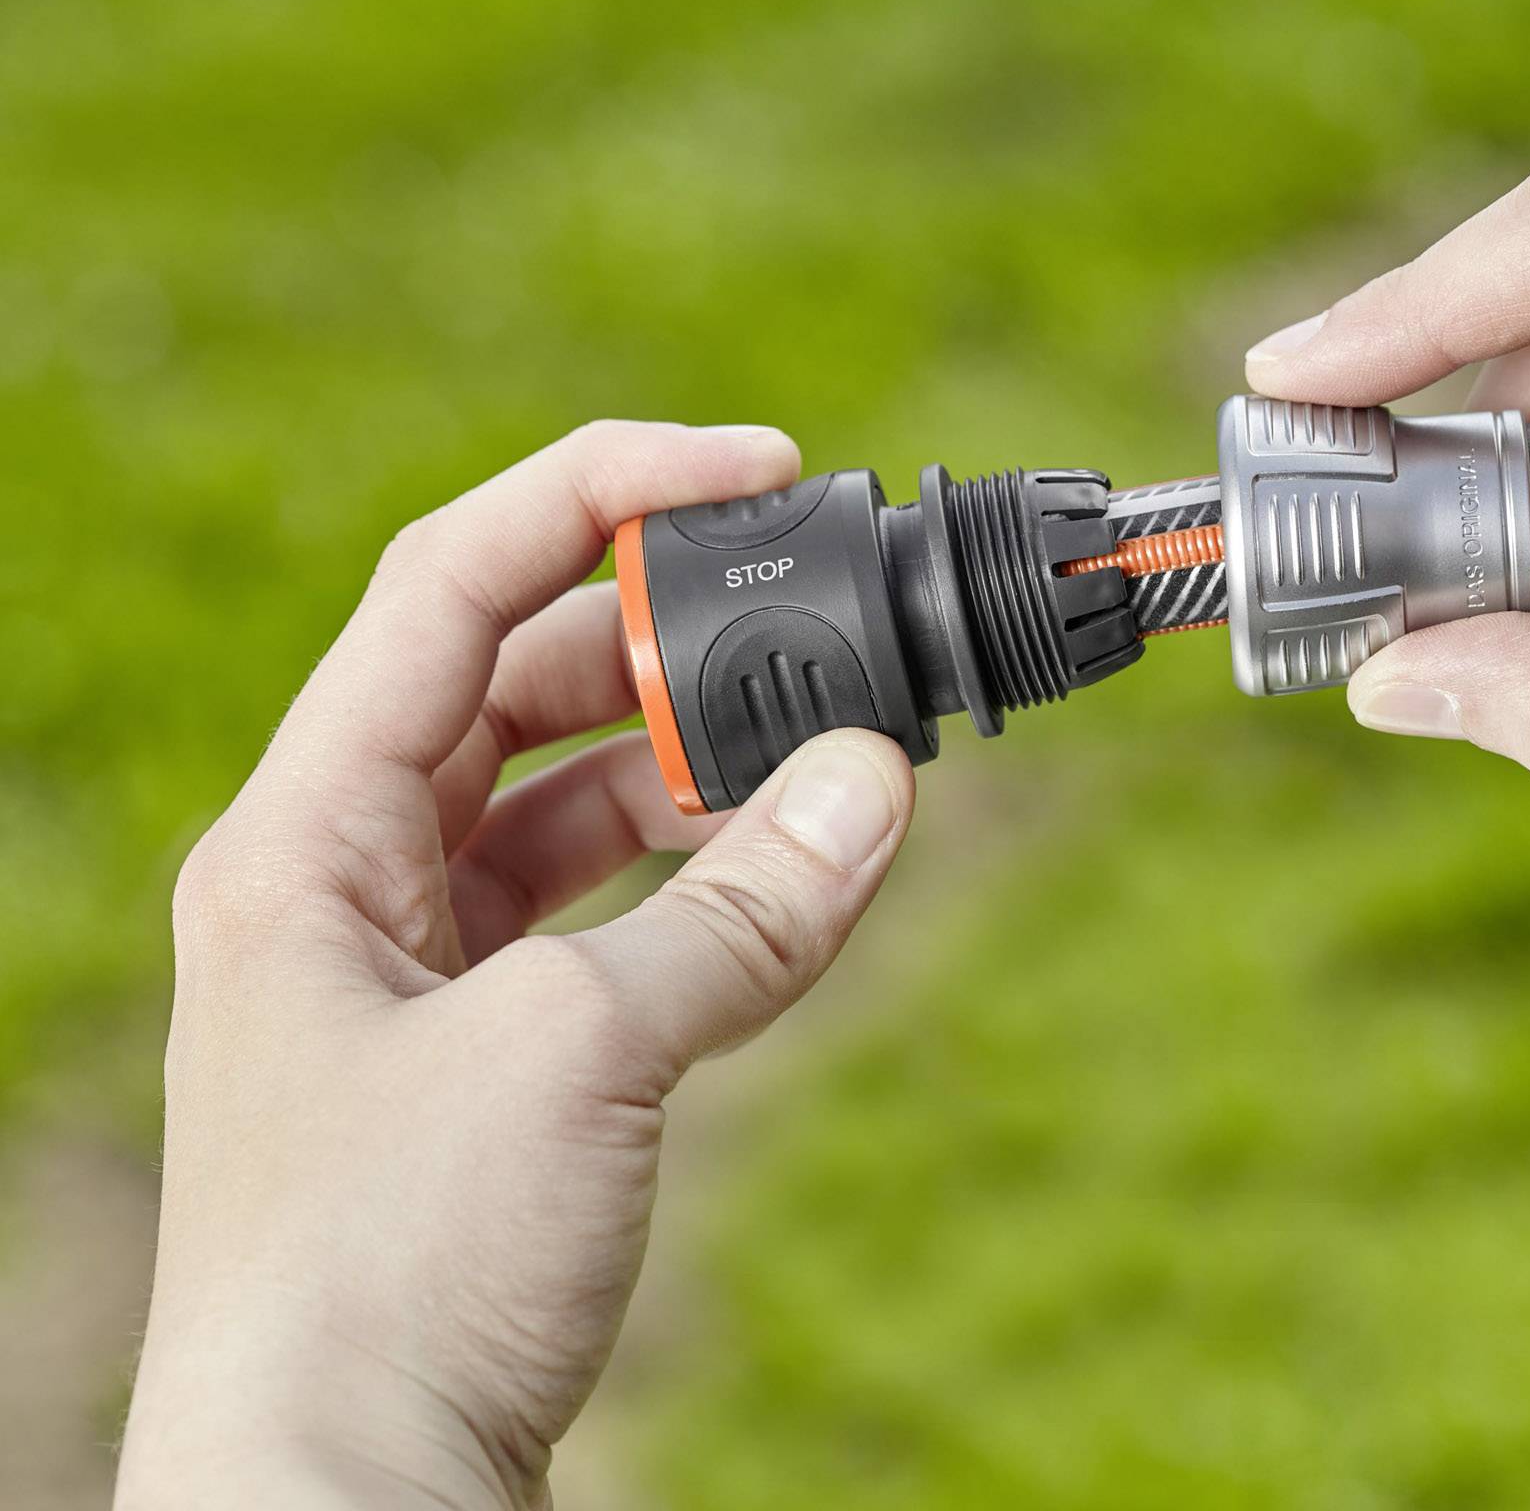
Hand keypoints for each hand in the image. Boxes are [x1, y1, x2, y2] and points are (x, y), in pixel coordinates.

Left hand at [118, 423, 917, 1508]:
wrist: (343, 1500)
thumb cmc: (388, 1271)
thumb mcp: (578, 1055)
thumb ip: (741, 907)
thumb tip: (881, 784)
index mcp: (304, 836)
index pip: (447, 585)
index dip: (600, 494)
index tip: (754, 466)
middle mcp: (347, 885)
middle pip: (513, 683)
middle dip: (665, 638)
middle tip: (814, 613)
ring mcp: (416, 978)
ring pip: (569, 806)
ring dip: (698, 766)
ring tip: (831, 747)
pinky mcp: (488, 1067)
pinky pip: (609, 922)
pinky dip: (704, 884)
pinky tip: (796, 873)